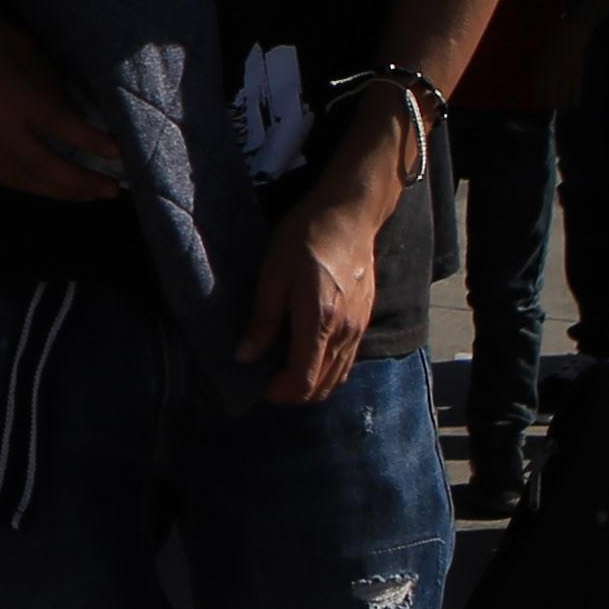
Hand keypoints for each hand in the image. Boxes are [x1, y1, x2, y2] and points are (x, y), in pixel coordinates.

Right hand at [0, 0, 125, 203]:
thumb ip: (50, 86)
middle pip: (44, 167)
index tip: (120, 156)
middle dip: (80, 183)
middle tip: (112, 189)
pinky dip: (33, 186)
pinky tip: (51, 187)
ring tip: (87, 194)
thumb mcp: (26, 50)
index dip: (93, 144)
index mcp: (14, 95)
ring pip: (23, 179)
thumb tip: (74, 119)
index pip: (61, 128)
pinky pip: (4, 176)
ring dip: (59, 192)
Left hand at [235, 170, 382, 405]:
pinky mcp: (365, 320)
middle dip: (293, 392)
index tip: (260, 384)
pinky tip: (306, 354)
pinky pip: (347, 360)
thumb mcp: (273, 275)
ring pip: (337, 376)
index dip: (280, 392)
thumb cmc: (306, 239)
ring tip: (283, 369)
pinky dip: (327, 369)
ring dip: (311, 383)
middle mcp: (344, 332)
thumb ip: (262, 321)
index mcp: (319, 322)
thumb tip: (244, 358)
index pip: (304, 380)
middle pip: (322, 386)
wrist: (350, 216)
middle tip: (268, 379)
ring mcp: (359, 328)